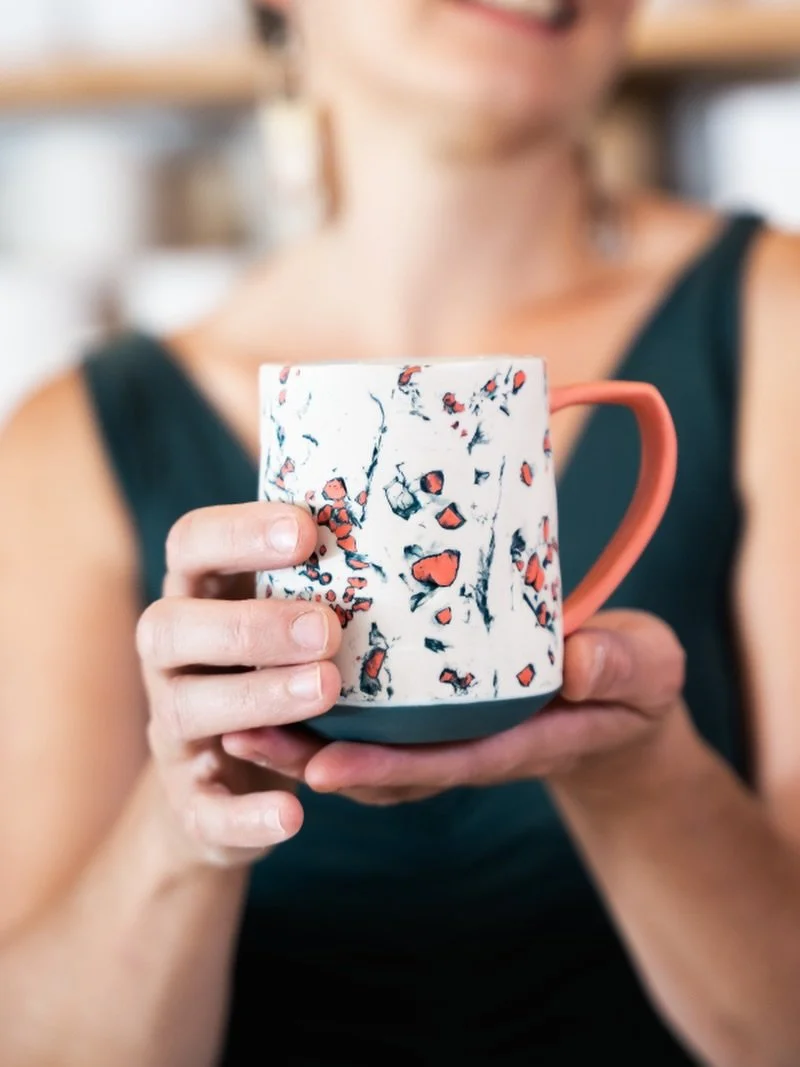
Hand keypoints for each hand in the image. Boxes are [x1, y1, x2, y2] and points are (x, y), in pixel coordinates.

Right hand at [136, 503, 341, 867]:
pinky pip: (203, 812)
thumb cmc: (274, 665)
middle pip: (171, 627)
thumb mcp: (286, 614)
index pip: (191, 544)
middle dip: (248, 626)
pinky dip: (245, 815)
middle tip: (327, 629)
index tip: (307, 531)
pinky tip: (294, 815)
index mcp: (196, 596)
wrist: (221, 778)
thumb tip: (401, 523)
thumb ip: (319, 578)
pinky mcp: (189, 800)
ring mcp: (172, 729)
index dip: (239, 533)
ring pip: (186, 710)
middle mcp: (171, 658)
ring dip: (256, 699)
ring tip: (326, 689)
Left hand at [231, 611, 686, 805]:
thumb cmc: (632, 685)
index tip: (325, 769)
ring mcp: (448, 731)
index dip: (385, 769)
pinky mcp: (435, 710)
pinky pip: (373, 720)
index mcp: (517, 739)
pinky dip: (324, 709)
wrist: (618, 699)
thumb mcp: (645, 671)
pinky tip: (276, 672)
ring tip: (233, 710)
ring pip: (365, 745)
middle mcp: (469, 743)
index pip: (445, 763)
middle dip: (313, 757)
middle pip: (383, 763)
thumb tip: (579, 659)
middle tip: (240, 732)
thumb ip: (621, 667)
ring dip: (300, 737)